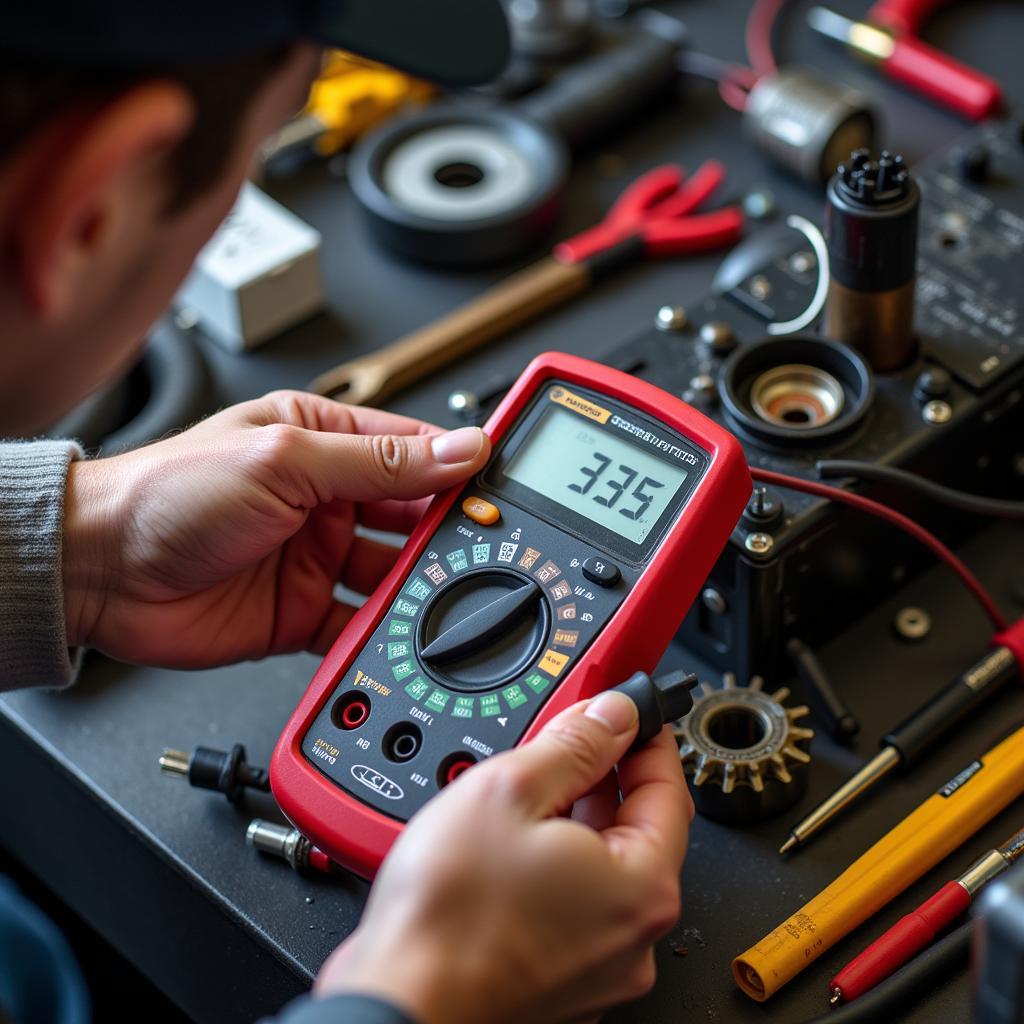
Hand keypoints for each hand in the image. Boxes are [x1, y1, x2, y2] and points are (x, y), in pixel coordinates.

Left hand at [62, 390, 489, 665]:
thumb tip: (459, 450)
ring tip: (445, 599)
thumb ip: (379, 462)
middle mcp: (326, 500)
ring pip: (394, 576)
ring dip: (418, 589)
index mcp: (323, 443)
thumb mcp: (285, 459)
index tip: (503, 489)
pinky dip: (382, 636)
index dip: (460, 469)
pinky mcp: (303, 613)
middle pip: (414, 519)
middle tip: (483, 554)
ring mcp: (317, 558)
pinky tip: (400, 638)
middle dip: (446, 537)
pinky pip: (360, 627)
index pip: (414, 451)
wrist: (99, 574)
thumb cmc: (169, 494)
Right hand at [315, 691, 692, 1023]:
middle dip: (603, 777)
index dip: (645, 740)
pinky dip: (553, 867)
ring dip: (573, 821)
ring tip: (527, 792)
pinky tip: (511, 848)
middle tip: (569, 739)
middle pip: (636, 831)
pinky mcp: (560, 982)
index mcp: (641, 886)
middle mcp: (632, 936)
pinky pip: (574, 907)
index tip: (627, 714)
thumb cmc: (449, 918)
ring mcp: (597, 966)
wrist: (400, 1005)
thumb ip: (573, 745)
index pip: (668, 790)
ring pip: (600, 870)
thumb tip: (612, 716)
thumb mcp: (511, 791)